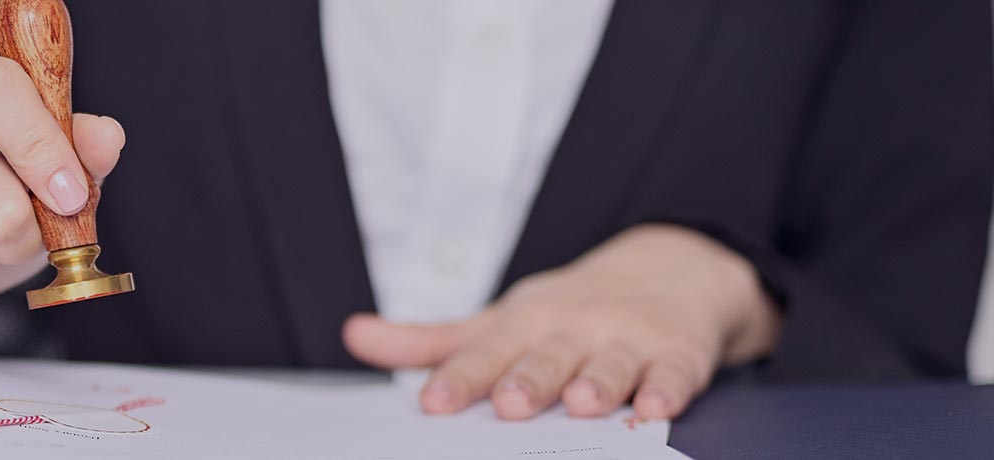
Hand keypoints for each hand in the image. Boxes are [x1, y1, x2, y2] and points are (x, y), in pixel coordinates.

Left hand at [342, 224, 780, 419]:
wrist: (669, 269)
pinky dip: (666, 391)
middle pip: (547, 359)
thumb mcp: (499, 320)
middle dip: (528, 381)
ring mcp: (628, 341)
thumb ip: (430, 340)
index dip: (459, 378)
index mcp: (523, 323)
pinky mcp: (677, 355)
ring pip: (610, 366)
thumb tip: (355, 336)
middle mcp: (573, 329)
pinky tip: (655, 410)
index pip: (484, 353)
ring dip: (597, 384)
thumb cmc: (566, 312)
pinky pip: (674, 375)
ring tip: (581, 403)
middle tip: (508, 405)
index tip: (432, 404)